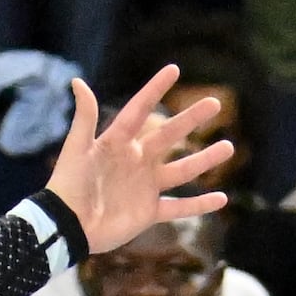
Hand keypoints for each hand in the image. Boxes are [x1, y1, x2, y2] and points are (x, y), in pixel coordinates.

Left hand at [41, 63, 229, 256]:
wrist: (67, 226)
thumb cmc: (68, 185)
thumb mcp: (76, 149)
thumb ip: (84, 118)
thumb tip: (78, 81)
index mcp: (118, 142)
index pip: (140, 110)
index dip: (155, 89)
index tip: (174, 70)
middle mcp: (136, 161)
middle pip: (170, 136)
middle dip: (192, 119)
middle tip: (215, 103)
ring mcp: (145, 187)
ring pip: (182, 171)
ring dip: (205, 160)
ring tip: (228, 147)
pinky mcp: (149, 212)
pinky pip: (179, 207)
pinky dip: (199, 205)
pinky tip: (222, 199)